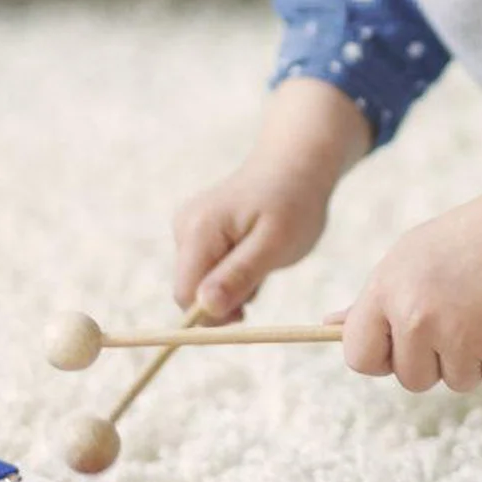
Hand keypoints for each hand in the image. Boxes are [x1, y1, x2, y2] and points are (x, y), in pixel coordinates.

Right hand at [172, 158, 330, 322]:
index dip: (212, 315)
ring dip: (233, 285)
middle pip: (190, 290)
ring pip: (202, 282)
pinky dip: (233, 272)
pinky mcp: (198, 232)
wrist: (296, 166)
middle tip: (262, 277)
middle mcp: (185, 228)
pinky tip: (254, 252)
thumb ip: (239, 276)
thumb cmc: (293, 204)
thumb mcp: (274, 245)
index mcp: (199, 231)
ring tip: (262, 259)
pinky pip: (209, 269)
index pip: (185, 295)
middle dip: (225, 297)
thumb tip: (205, 308)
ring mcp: (188, 228)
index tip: (247, 315)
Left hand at [330, 193, 481, 392]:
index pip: (359, 357)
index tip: (402, 345)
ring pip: (457, 382)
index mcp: (386, 291)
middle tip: (459, 318)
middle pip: (411, 379)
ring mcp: (459, 335)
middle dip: (436, 360)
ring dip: (474, 358)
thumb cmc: (465, 242)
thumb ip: (374, 299)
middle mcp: (416, 317)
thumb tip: (329, 324)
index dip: (381, 357)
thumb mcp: (409, 258)